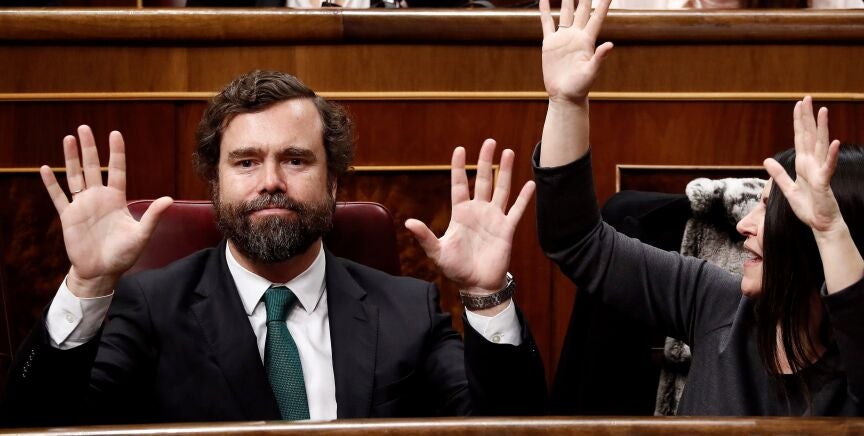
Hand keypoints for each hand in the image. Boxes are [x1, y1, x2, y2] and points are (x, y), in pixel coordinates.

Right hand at [40, 125, 172, 297]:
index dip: (116, 152)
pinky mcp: (68, 217)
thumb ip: (153, 216)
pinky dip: (51, 184)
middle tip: (84, 127)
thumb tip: (169, 199)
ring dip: (70, 158)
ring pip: (75, 176)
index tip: (115, 133)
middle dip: (88, 148)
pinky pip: (58, 197)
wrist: (102, 271)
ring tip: (68, 138)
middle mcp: (98, 198)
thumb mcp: (142, 235)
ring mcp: (82, 206)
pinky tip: (45, 168)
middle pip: (92, 167)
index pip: (116, 170)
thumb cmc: (124, 254)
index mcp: (117, 199)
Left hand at [406, 139, 534, 292]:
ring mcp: (494, 218)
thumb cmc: (456, 269)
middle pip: (483, 180)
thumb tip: (408, 222)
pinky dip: (523, 198)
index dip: (459, 167)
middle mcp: (478, 211)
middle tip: (489, 141)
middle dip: (486, 161)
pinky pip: (516, 210)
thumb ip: (425, 236)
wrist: (477, 285)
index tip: (460, 149)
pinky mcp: (507, 229)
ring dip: (506, 171)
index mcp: (460, 213)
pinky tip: (530, 183)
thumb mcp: (437, 252)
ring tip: (508, 152)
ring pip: (501, 189)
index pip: (460, 184)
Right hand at [540, 0, 613, 103]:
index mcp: (587, 40)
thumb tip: (610, 45)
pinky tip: (544, 0)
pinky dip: (545, 12)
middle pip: (581, 10)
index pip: (597, 17)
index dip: (603, 4)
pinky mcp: (550, 44)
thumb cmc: (580, 86)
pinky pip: (547, 24)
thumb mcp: (591, 72)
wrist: (564, 95)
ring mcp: (563, 38)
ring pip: (565, 13)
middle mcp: (576, 35)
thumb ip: (599, 58)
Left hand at [764, 97, 842, 234]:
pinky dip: (830, 155)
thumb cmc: (808, 207)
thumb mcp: (788, 189)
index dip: (798, 122)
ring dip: (822, 128)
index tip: (798, 105)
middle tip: (807, 98)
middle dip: (807, 117)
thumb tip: (766, 159)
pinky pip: (828, 167)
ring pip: (820, 145)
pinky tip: (833, 142)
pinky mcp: (824, 182)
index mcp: (803, 164)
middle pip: (809, 136)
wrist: (820, 223)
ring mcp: (820, 171)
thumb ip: (778, 174)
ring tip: (823, 111)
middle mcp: (813, 163)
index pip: (800, 138)